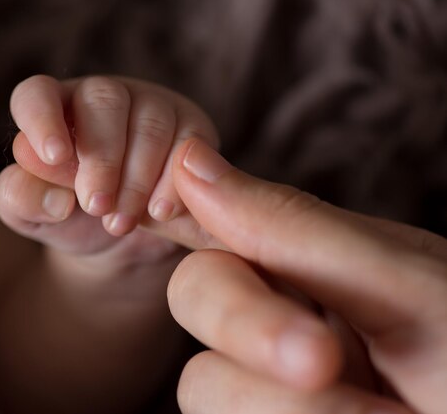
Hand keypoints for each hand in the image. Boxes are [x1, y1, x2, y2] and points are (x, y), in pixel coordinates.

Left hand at [0, 74, 217, 247]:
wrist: (124, 239)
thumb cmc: (71, 217)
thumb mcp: (36, 217)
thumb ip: (24, 199)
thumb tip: (54, 195)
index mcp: (53, 109)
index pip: (38, 94)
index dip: (43, 119)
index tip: (55, 156)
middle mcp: (102, 98)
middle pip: (103, 100)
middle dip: (102, 158)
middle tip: (97, 207)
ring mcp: (151, 107)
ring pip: (150, 122)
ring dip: (137, 178)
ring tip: (122, 222)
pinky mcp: (191, 128)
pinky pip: (190, 143)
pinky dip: (173, 182)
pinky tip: (160, 213)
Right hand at [164, 139, 446, 413]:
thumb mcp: (404, 287)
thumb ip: (292, 228)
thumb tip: (190, 163)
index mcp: (312, 262)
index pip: (219, 220)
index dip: (180, 212)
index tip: (149, 212)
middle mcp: (281, 317)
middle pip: (196, 295)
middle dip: (246, 322)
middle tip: (320, 362)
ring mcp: (267, 386)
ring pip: (204, 386)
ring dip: (280, 408)